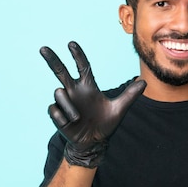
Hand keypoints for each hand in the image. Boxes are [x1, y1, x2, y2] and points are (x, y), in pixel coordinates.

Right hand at [40, 41, 146, 167]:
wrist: (94, 143)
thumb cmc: (105, 124)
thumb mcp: (119, 109)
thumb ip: (129, 95)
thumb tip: (144, 82)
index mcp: (88, 87)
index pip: (82, 67)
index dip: (77, 55)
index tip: (72, 43)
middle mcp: (74, 91)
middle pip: (60, 70)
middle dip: (52, 59)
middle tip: (43, 48)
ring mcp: (65, 102)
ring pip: (58, 92)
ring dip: (69, 106)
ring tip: (78, 119)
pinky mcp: (57, 114)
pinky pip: (55, 109)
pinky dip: (62, 116)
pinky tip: (70, 124)